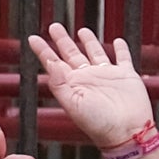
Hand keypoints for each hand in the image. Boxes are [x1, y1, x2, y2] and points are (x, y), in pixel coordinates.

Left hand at [25, 24, 156, 150]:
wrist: (126, 132)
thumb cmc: (99, 123)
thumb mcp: (73, 104)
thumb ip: (59, 83)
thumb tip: (49, 62)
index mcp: (73, 84)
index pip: (54, 62)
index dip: (43, 50)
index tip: (32, 38)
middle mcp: (88, 78)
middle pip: (72, 54)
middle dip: (62, 40)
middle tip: (54, 26)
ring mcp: (107, 76)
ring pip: (95, 53)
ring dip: (88, 42)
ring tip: (81, 31)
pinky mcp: (126, 76)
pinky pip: (123, 58)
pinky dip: (121, 49)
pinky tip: (117, 41)